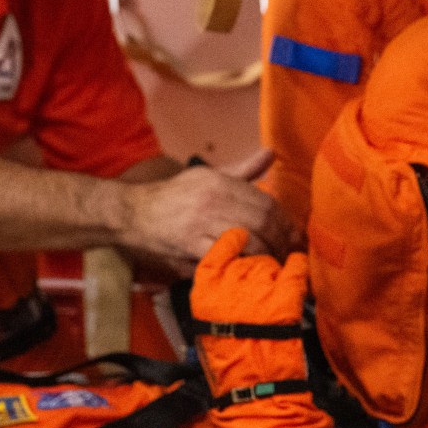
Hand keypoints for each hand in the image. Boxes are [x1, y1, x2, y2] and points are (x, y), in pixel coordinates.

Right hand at [117, 150, 297, 274]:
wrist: (131, 214)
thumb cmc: (173, 197)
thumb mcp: (207, 177)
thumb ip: (242, 171)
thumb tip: (270, 154)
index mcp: (220, 181)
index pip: (266, 202)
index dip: (287, 224)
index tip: (296, 240)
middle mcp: (213, 197)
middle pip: (263, 222)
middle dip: (282, 243)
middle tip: (289, 258)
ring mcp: (201, 222)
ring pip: (249, 240)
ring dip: (266, 258)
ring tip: (273, 268)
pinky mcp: (190, 245)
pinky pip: (226, 257)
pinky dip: (241, 266)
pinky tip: (249, 273)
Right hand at [191, 227, 311, 391]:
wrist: (253, 389)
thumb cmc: (228, 366)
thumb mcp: (207, 328)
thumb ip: (217, 300)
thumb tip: (233, 282)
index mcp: (204, 293)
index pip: (216, 254)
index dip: (230, 243)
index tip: (239, 237)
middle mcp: (230, 285)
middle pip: (250, 261)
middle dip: (258, 272)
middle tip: (263, 293)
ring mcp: (259, 289)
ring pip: (272, 265)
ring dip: (277, 276)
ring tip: (278, 296)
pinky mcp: (285, 297)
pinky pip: (295, 269)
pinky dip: (299, 266)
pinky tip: (300, 266)